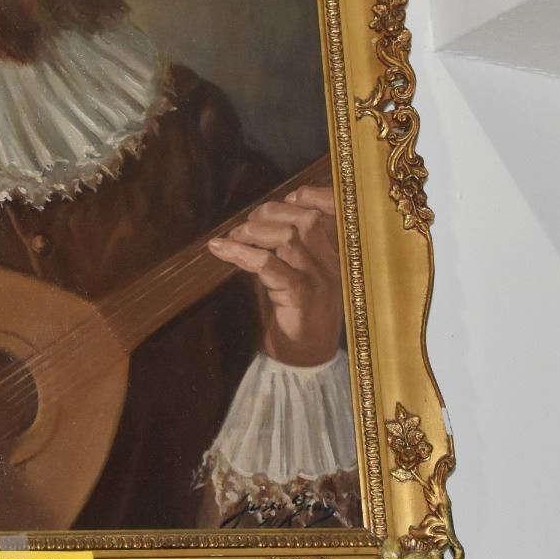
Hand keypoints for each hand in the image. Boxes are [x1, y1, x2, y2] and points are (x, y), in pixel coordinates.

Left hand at [208, 183, 342, 366]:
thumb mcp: (293, 275)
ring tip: (232, 238)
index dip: (309, 195)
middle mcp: (335, 265)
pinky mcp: (302, 297)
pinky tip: (221, 250)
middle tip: (244, 227)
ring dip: (252, 231)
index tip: (287, 197)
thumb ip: (282, 249)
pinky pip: (269, 265)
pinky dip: (241, 253)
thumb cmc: (295, 316)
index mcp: (338, 256)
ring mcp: (321, 281)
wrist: (303, 362)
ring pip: (288, 237)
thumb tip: (253, 222)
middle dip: (269, 213)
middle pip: (305, 219)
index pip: (333, 211)